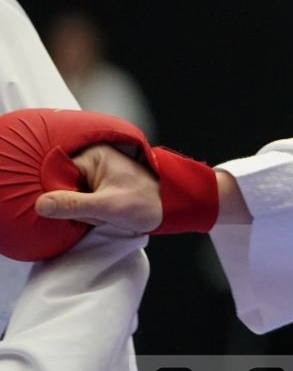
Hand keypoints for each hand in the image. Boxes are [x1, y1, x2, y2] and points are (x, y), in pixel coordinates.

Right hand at [35, 144, 163, 233]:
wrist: (171, 210)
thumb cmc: (147, 203)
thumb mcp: (108, 207)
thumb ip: (74, 205)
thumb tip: (42, 204)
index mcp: (94, 155)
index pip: (57, 173)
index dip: (59, 194)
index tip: (71, 209)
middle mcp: (93, 160)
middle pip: (62, 185)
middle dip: (75, 205)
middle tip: (97, 212)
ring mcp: (95, 173)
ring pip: (70, 196)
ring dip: (83, 211)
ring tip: (104, 213)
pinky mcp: (97, 187)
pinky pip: (80, 201)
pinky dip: (88, 212)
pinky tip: (103, 215)